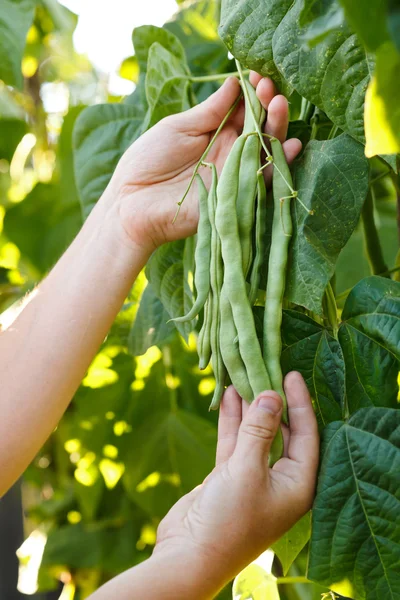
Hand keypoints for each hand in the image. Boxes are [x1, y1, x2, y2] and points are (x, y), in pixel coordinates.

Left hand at [108, 74, 301, 255]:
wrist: (131, 202)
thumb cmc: (148, 161)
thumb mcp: (177, 127)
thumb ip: (209, 111)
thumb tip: (234, 83)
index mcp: (215, 132)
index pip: (243, 108)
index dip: (252, 91)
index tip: (257, 73)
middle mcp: (230, 151)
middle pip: (259, 126)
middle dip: (267, 104)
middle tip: (270, 86)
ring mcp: (235, 173)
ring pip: (266, 149)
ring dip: (276, 126)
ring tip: (279, 104)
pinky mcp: (237, 196)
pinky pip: (264, 181)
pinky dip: (280, 164)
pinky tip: (292, 145)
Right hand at [152, 372, 318, 595]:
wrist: (189, 555)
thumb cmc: (228, 519)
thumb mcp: (247, 469)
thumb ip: (259, 430)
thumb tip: (272, 394)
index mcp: (298, 484)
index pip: (307, 435)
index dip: (300, 403)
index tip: (291, 374)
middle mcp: (280, 479)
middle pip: (282, 431)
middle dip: (272, 402)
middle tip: (266, 370)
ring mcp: (253, 477)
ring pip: (255, 433)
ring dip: (249, 407)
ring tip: (244, 375)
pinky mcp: (228, 476)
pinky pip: (234, 441)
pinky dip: (231, 420)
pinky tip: (227, 396)